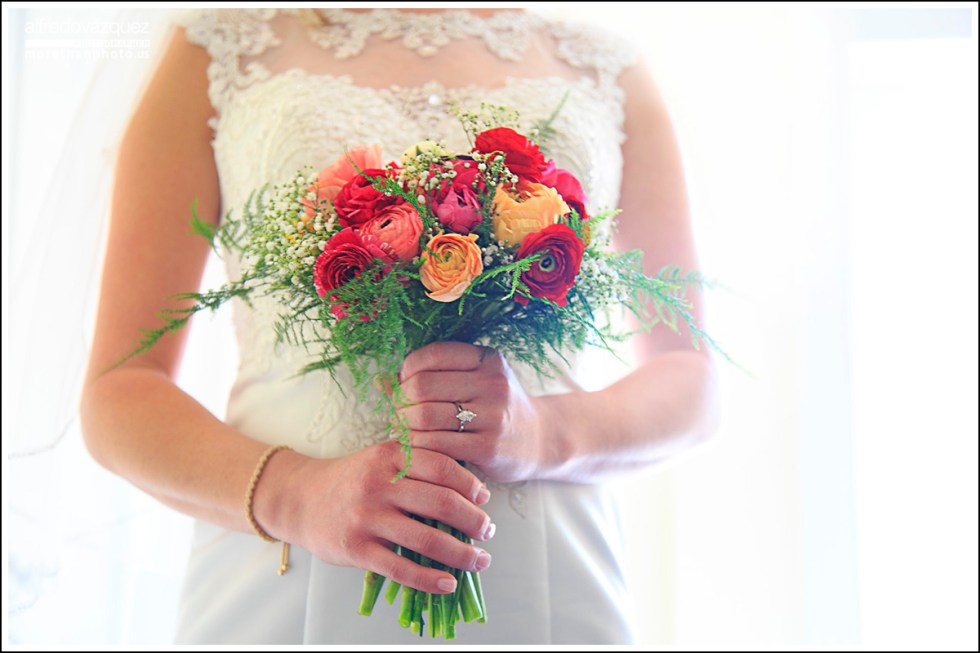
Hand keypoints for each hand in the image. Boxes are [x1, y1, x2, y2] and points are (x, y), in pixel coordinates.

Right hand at [280, 442, 494, 594]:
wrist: (300, 499)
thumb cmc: (352, 479)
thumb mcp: (381, 458)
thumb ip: (418, 465)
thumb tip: (470, 489)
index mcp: (390, 456)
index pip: (442, 468)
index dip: (471, 484)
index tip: (484, 499)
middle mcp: (379, 485)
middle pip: (441, 504)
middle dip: (474, 521)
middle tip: (487, 531)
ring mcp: (367, 518)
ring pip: (427, 540)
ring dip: (462, 554)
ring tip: (479, 560)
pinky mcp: (356, 550)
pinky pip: (401, 568)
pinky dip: (430, 579)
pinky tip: (449, 583)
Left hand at [397, 342, 545, 483]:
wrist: (539, 440)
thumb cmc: (495, 408)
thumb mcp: (477, 380)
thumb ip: (436, 375)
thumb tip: (382, 381)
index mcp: (487, 359)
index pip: (432, 355)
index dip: (408, 371)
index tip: (405, 386)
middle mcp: (493, 384)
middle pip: (422, 387)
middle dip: (401, 402)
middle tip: (400, 413)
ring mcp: (493, 416)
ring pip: (424, 417)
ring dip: (405, 427)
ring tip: (406, 431)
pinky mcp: (488, 448)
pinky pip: (436, 446)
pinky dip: (418, 448)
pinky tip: (419, 449)